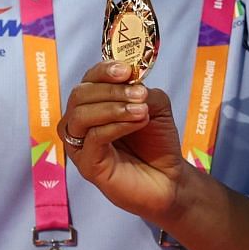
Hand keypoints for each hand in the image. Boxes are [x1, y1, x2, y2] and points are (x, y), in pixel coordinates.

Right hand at [60, 62, 190, 224]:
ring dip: (113, 107)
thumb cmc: (157, 143)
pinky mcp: (87, 166)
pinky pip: (93, 139)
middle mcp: (82, 124)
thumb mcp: (155, 107)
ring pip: (81, 116)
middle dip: (111, 89)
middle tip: (140, 94)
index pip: (88, 80)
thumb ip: (141, 91)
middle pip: (79, 94)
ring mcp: (81, 146)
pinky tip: (137, 123)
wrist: (169, 179)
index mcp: (94, 105)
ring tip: (141, 111)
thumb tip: (132, 82)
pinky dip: (116, 126)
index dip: (104, 70)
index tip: (127, 70)